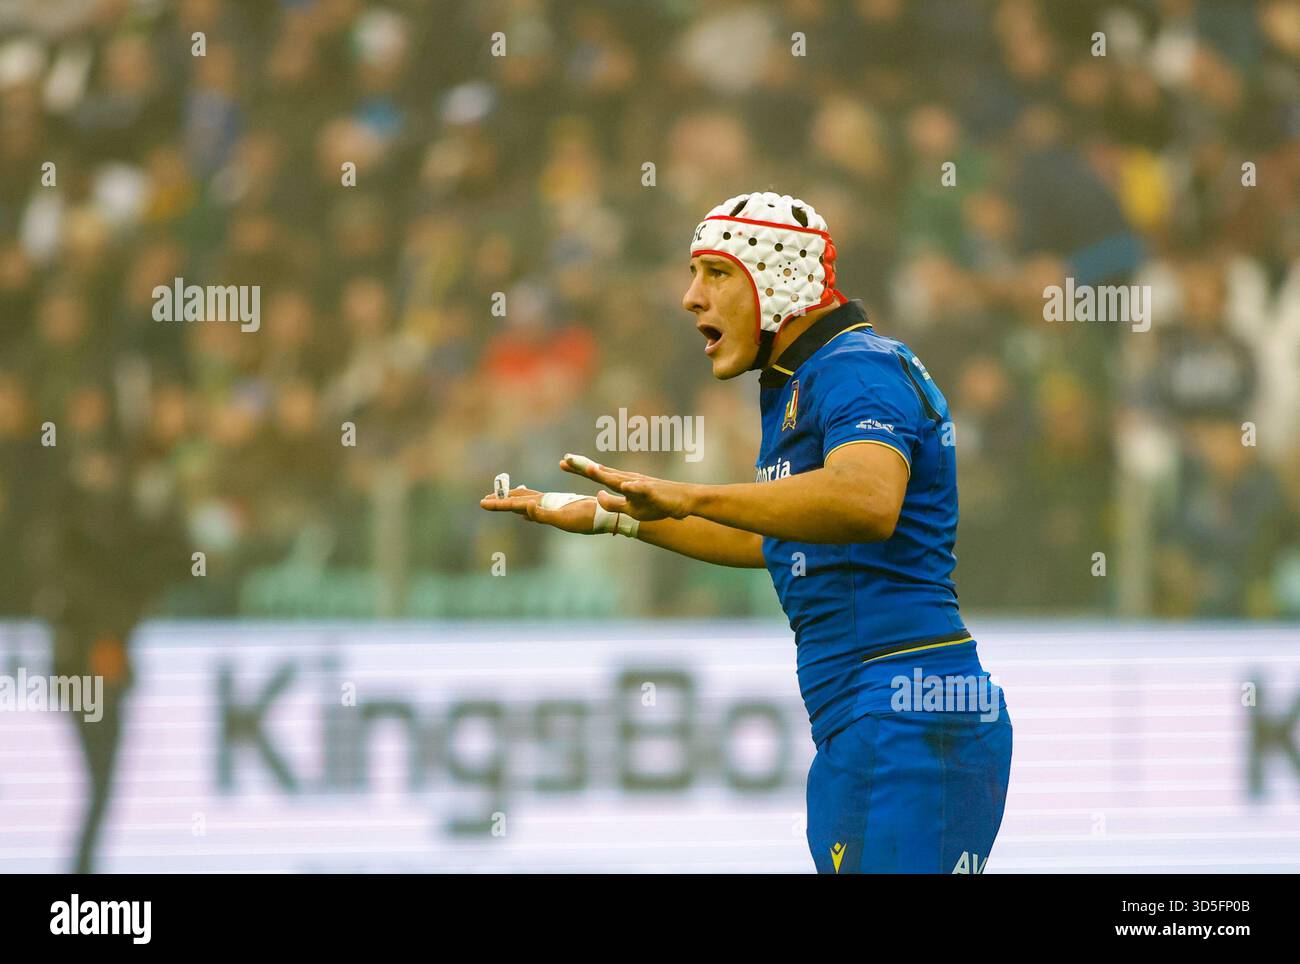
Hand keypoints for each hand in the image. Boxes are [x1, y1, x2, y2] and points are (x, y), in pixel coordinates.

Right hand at [479, 485, 596, 533]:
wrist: (609, 515)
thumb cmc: (589, 519)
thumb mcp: (565, 519)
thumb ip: (543, 515)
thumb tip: (525, 507)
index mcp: (545, 503)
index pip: (516, 502)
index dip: (499, 504)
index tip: (483, 503)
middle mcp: (549, 501)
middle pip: (520, 497)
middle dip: (503, 499)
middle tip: (486, 500)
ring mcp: (555, 505)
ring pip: (529, 500)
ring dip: (514, 500)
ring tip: (502, 499)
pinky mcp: (563, 510)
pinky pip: (539, 509)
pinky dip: (528, 508)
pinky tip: (528, 511)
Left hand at [559, 453, 696, 521]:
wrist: (684, 500)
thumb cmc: (657, 503)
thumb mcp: (631, 509)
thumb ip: (613, 504)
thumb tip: (597, 497)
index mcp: (621, 483)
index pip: (596, 475)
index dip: (579, 469)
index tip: (562, 462)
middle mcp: (628, 480)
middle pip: (602, 473)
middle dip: (584, 467)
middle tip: (566, 459)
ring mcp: (640, 486)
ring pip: (619, 479)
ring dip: (604, 474)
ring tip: (589, 469)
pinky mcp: (654, 493)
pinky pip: (643, 491)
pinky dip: (634, 488)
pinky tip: (625, 486)